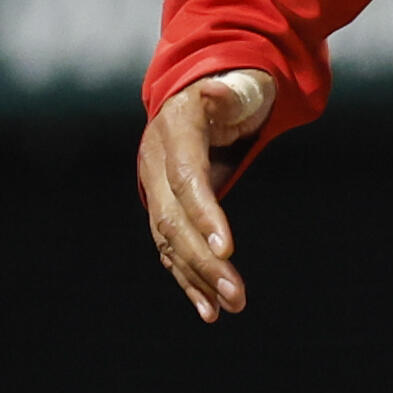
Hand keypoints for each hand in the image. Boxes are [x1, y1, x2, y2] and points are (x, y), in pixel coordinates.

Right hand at [138, 71, 273, 321]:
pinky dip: (188, 280)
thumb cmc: (230, 86)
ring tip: (230, 306)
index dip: (204, 213)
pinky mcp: (162, 208)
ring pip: (170, 242)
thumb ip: (229, 93)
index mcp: (175, 129)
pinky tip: (208, 309)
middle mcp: (156, 163)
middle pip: (173, 220)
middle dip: (203, 261)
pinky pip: (170, 249)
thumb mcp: (237, 83)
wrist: (196, 92)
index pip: (186, 177)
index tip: (226, 249)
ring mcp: (155, 188)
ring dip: (198, 278)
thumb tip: (217, 93)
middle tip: (237, 295)